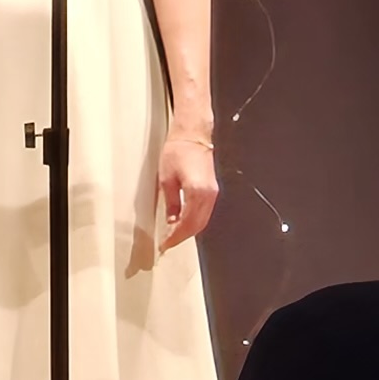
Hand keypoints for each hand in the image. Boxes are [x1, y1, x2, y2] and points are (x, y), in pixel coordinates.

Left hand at [151, 121, 218, 254]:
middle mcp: (209, 194)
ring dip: (189, 231)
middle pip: (197, 226)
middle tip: (168, 243)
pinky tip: (183, 222)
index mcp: (197, 192)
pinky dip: (195, 221)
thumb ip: (171, 203)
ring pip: (203, 221)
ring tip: (173, 236)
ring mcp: (213, 192)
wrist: (192, 135)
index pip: (187, 224)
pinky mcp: (213, 189)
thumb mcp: (166, 179)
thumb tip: (171, 220)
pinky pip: (205, 212)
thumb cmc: (178, 150)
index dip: (175, 237)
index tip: (165, 244)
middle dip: (182, 237)